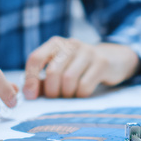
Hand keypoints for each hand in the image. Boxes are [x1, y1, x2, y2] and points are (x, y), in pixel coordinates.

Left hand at [23, 37, 139, 98]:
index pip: (35, 59)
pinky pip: (84, 86)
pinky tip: (82, 92)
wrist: (113, 59)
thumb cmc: (79, 67)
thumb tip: (28, 93)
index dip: (30, 79)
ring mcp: (87, 52)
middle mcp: (70, 44)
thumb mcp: (60, 69)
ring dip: (67, 94)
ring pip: (68, 80)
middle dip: (52, 91)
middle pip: (52, 72)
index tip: (30, 96)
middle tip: (56, 97)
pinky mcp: (101, 63)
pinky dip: (80, 95)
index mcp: (55, 44)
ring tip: (70, 94)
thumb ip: (43, 80)